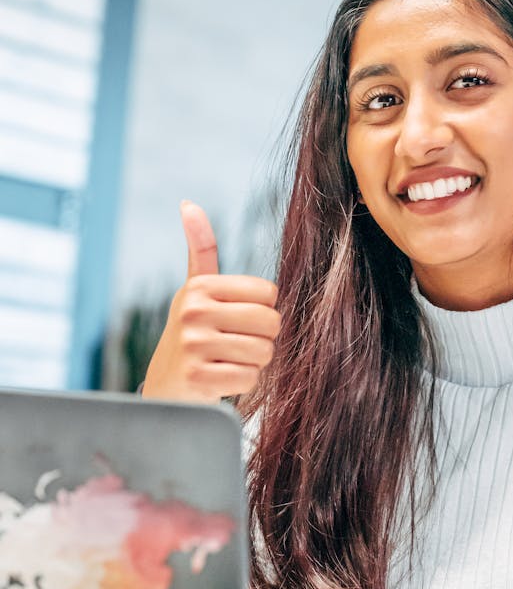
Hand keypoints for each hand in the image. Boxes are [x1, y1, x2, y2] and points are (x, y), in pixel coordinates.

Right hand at [142, 201, 280, 401]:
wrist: (165, 385)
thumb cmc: (193, 334)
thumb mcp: (196, 290)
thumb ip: (201, 250)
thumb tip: (188, 203)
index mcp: (200, 287)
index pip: (268, 293)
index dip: (262, 311)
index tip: (237, 320)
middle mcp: (194, 311)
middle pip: (271, 322)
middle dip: (263, 339)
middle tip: (236, 345)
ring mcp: (193, 344)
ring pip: (263, 352)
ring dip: (253, 363)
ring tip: (227, 361)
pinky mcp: (197, 377)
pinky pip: (249, 378)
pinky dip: (242, 383)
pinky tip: (221, 379)